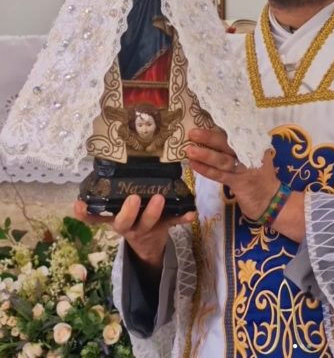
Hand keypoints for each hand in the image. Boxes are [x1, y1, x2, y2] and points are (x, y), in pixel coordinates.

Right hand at [73, 195, 194, 271]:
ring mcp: (145, 228)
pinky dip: (182, 218)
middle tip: (133, 198)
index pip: (95, 217)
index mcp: (114, 216)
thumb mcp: (122, 205)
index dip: (86, 214)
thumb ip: (118, 188)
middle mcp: (127, 224)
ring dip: (153, 212)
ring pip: (147, 223)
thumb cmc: (133, 213)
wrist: (149, 242)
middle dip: (127, 212)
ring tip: (160, 199)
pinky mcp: (163, 227)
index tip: (79, 205)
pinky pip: (174, 223)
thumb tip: (118, 154)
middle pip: (122, 222)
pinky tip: (191, 214)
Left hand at [186, 128, 278, 220]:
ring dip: (205, 155)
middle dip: (210, 137)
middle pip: (229, 143)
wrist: (269, 198)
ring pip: (223, 160)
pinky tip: (194, 165)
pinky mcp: (239, 183)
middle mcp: (251, 153)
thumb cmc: (258, 174)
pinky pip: (219, 175)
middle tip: (193, 132)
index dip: (223, 124)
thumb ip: (241, 143)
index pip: (238, 130)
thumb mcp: (255, 154)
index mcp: (255, 142)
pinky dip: (206, 170)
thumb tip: (215, 132)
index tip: (208, 116)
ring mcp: (245, 169)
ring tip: (189, 150)